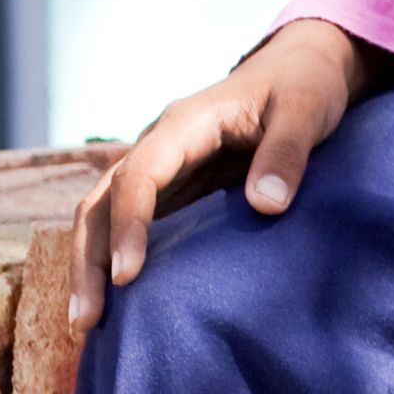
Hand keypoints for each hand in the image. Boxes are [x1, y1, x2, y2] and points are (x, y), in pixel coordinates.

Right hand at [78, 19, 377, 320]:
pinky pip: (133, 224)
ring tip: (87, 326)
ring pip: (105, 216)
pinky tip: (120, 304)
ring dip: (92, 266)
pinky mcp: (175, 187)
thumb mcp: (308, 112)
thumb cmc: (306, 87)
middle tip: (85, 322)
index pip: (139, 178)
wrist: (303, 67)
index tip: (128, 276)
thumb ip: (287, 153)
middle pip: (101, 203)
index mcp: (184, 124)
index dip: (129, 226)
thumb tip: (265, 205)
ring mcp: (162, 167)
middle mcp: (158, 145)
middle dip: (88, 260)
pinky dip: (117, 259)